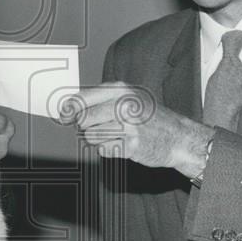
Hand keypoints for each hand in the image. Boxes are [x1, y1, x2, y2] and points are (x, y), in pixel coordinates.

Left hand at [61, 82, 213, 177]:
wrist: (177, 137)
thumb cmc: (150, 117)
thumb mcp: (129, 98)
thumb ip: (100, 100)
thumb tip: (68, 108)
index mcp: (121, 90)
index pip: (82, 98)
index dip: (69, 108)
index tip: (63, 114)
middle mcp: (124, 105)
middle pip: (83, 119)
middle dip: (86, 126)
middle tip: (101, 126)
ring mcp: (128, 126)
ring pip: (91, 136)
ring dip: (98, 139)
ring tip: (115, 135)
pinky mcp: (130, 146)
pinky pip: (103, 150)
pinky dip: (109, 149)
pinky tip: (123, 144)